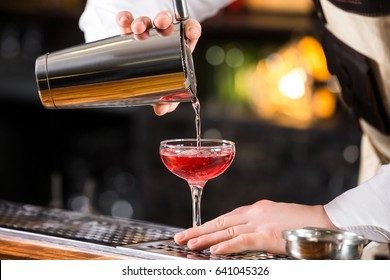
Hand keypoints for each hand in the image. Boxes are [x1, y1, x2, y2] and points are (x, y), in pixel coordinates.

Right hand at [116, 11, 200, 115]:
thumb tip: (162, 110)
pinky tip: (124, 22)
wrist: (137, 70)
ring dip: (143, 21)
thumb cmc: (157, 77)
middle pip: (167, 21)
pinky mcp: (129, 28)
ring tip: (138, 28)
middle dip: (164, 19)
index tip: (190, 32)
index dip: (191, 28)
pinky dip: (124, 19)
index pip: (189, 31)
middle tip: (160, 24)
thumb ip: (167, 100)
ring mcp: (147, 30)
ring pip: (147, 20)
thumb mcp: (164, 88)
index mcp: (179, 45)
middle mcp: (163, 34)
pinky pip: (126, 20)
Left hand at [174, 200, 336, 254]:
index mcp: (256, 209)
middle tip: (180, 236)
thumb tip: (245, 231)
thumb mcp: (276, 217)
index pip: (226, 217)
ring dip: (205, 238)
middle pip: (220, 222)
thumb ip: (259, 222)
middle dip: (198, 230)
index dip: (209, 225)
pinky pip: (242, 241)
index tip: (194, 230)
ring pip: (226, 231)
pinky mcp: (267, 235)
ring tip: (188, 244)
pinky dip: (226, 246)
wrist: (325, 221)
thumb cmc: (303, 222)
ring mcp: (260, 223)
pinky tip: (213, 251)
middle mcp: (254, 213)